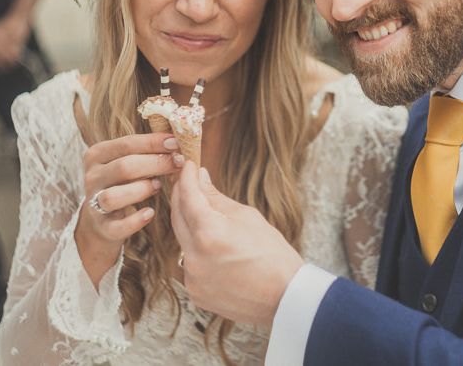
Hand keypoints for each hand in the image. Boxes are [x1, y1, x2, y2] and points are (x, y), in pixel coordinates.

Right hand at [75, 132, 181, 286]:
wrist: (103, 218)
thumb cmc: (124, 182)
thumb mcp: (128, 161)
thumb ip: (146, 151)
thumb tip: (177, 141)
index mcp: (97, 154)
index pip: (127, 144)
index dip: (153, 142)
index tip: (176, 143)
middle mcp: (92, 177)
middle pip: (124, 167)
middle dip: (156, 164)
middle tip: (177, 163)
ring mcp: (94, 203)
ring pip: (114, 195)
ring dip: (141, 189)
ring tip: (158, 186)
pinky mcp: (102, 227)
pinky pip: (117, 226)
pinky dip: (135, 220)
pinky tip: (150, 213)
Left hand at [171, 161, 303, 326]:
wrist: (285, 297)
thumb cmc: (272, 253)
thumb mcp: (246, 217)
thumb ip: (217, 198)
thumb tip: (200, 178)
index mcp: (209, 233)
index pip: (188, 196)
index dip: (187, 177)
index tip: (188, 165)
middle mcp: (194, 256)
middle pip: (177, 216)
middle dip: (183, 196)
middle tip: (190, 181)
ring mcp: (192, 277)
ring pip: (182, 240)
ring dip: (189, 222)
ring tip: (204, 211)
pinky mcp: (195, 292)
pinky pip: (189, 261)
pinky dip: (196, 248)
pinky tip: (212, 243)